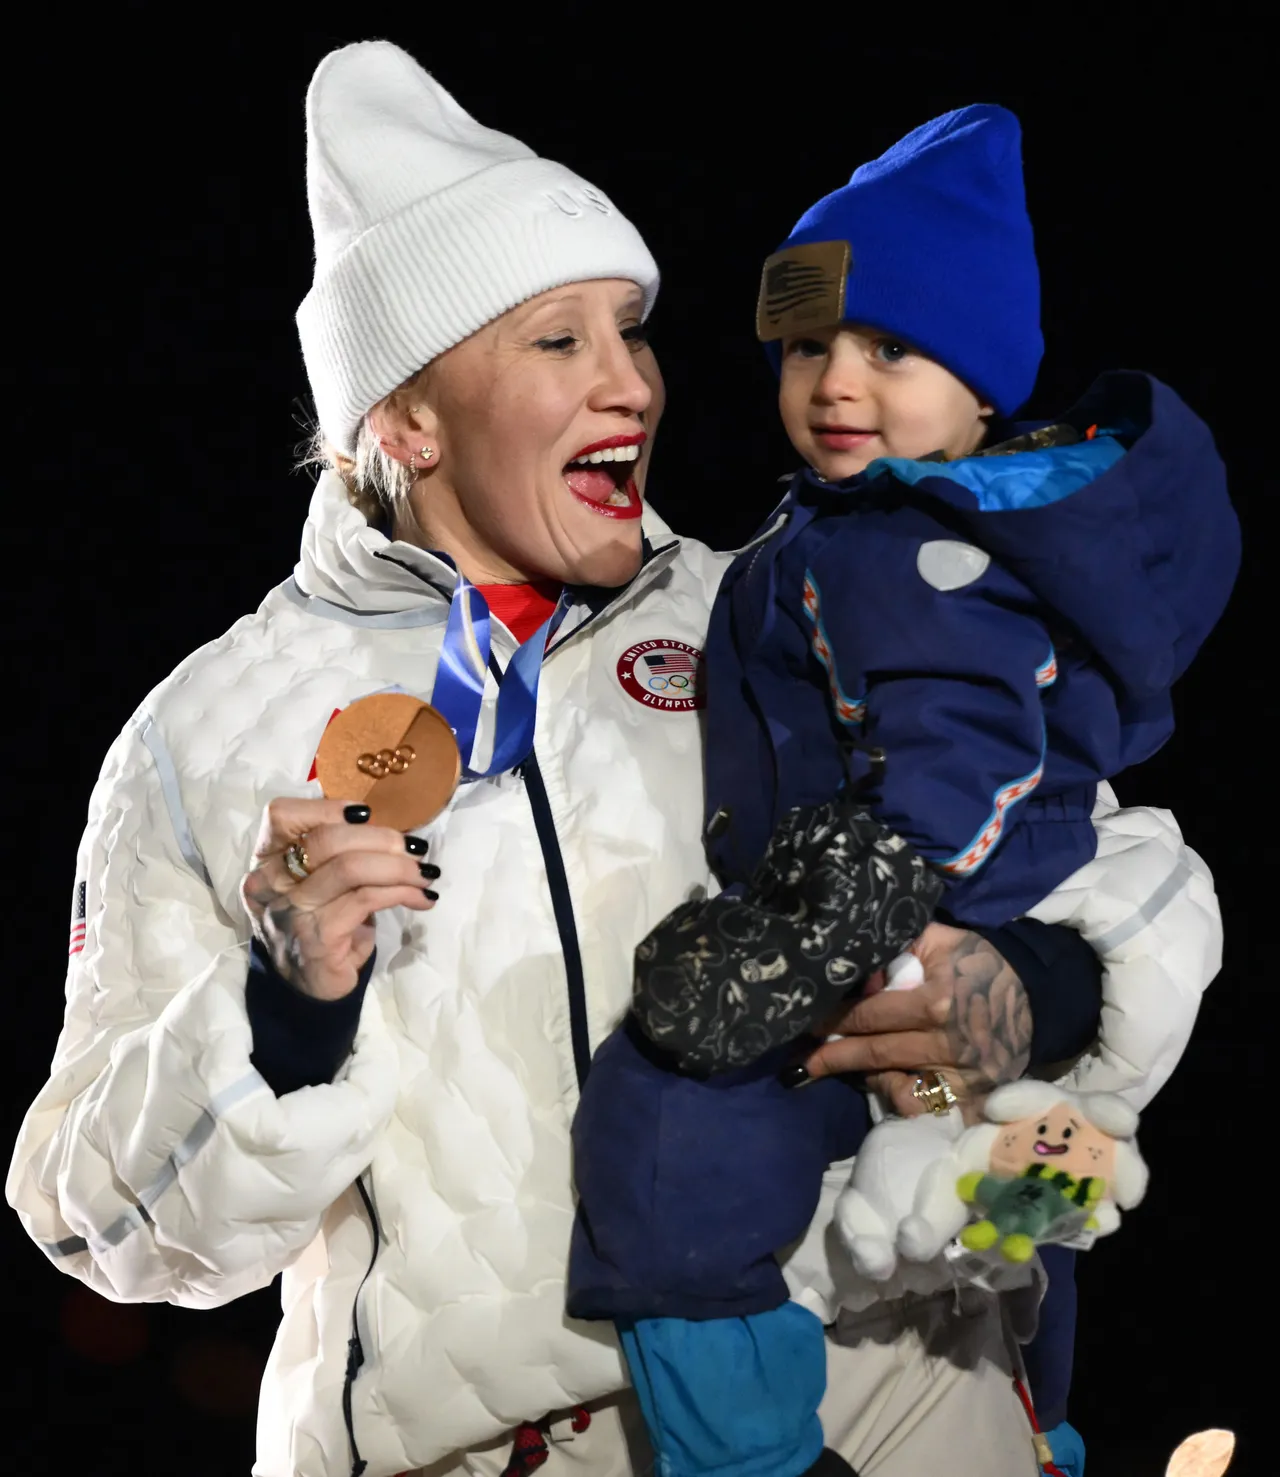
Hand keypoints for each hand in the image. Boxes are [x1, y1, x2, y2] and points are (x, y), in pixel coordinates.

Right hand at [240, 799, 437, 1001]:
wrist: (309, 987)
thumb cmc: (320, 923)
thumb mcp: (319, 883)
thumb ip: (338, 852)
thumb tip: (392, 833)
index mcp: (266, 861)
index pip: (282, 815)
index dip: (327, 808)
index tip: (367, 814)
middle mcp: (270, 883)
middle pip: (325, 839)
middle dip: (380, 838)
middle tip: (414, 850)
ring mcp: (291, 912)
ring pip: (350, 868)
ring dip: (399, 868)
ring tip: (425, 875)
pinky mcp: (318, 938)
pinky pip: (366, 900)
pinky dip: (402, 893)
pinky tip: (422, 899)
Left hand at [799, 922, 1032, 1122]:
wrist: (1038, 993)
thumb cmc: (979, 961)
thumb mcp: (937, 941)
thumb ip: (894, 951)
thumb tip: (854, 974)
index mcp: (937, 1002)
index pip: (870, 1016)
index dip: (835, 1020)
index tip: (809, 1024)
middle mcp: (949, 1044)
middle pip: (875, 1055)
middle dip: (833, 1057)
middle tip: (803, 1061)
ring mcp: (965, 1076)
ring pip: (898, 1088)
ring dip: (865, 1078)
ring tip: (843, 1069)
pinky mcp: (977, 1097)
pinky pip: (928, 1108)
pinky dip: (904, 1099)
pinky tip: (887, 1085)